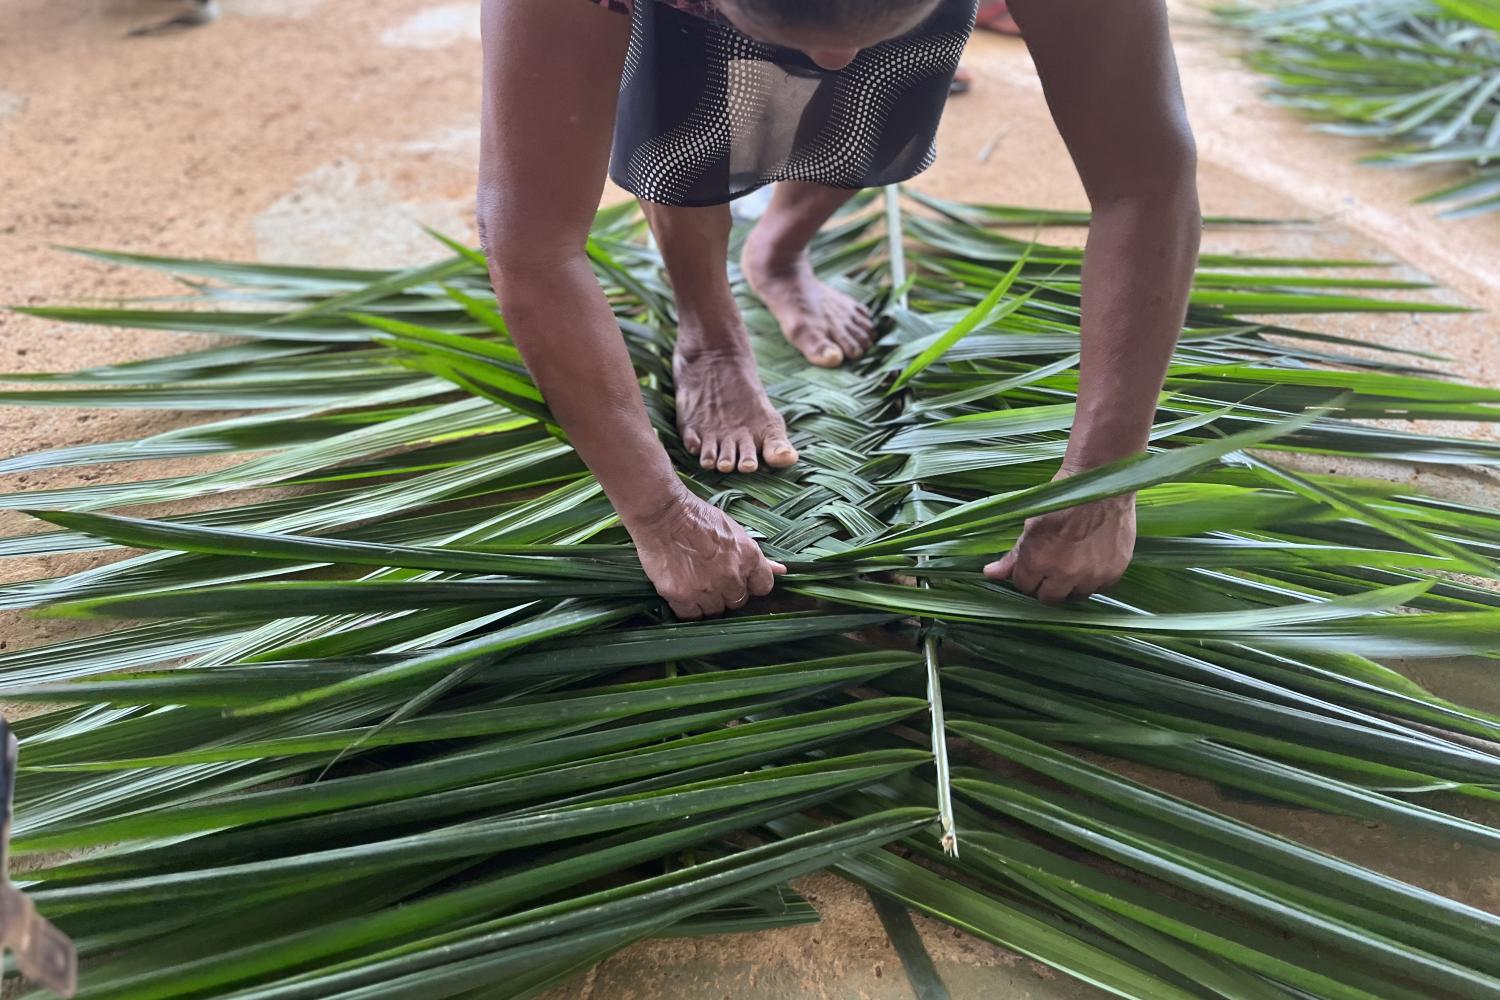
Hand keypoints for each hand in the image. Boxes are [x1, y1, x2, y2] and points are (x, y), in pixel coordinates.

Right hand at [625, 488, 785, 618]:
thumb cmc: (698, 517)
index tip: (739, 579)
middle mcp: (731, 576)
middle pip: (738, 601)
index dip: (750, 585)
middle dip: (727, 593)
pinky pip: (692, 616)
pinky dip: (689, 609)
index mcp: (748, 556)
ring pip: (715, 611)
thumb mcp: (734, 530)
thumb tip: (781, 570)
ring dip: (708, 602)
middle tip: (712, 577)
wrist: (662, 513)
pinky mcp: (681, 596)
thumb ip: (756, 556)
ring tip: (695, 583)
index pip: (763, 587)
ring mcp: (706, 588)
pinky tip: (684, 593)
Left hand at [984, 471, 1135, 603]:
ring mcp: (1091, 575)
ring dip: (1071, 585)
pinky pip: (1099, 588)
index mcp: (1038, 561)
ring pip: (1075, 596)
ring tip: (1073, 563)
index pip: (1025, 586)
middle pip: (1049, 598)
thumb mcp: (1031, 524)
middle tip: (1052, 568)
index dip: (1027, 576)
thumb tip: (990, 574)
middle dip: (1047, 585)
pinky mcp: (1114, 572)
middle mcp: (1064, 574)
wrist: (1100, 482)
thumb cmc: (1061, 499)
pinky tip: (1091, 561)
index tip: (1034, 566)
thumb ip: (1012, 555)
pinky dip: (1094, 580)